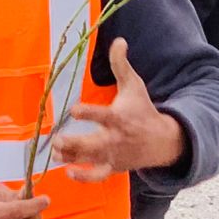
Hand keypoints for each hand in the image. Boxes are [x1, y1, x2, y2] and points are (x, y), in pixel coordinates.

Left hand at [52, 39, 184, 181]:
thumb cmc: (143, 110)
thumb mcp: (134, 86)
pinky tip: (69, 172)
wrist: (163, 142)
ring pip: (91, 159)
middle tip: (57, 140)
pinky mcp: (114, 167)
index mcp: (119, 117)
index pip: (102, 115)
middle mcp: (115, 138)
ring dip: (72, 158)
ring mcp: (114, 155)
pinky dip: (84, 177)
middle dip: (75, 144)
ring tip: (55, 154)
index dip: (88, 113)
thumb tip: (119, 40)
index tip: (73, 110)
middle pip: (93, 144)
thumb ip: (121, 65)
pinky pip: (98, 176)